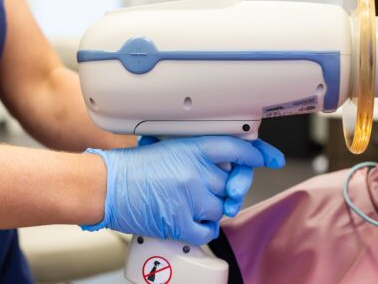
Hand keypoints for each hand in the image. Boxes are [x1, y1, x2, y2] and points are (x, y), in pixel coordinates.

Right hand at [81, 136, 283, 244]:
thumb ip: (198, 154)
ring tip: (185, 202)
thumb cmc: (132, 168)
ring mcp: (190, 197)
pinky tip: (189, 220)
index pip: (238, 148)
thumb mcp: (168, 147)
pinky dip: (203, 228)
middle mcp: (196, 171)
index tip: (270, 158)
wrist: (107, 185)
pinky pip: (209, 229)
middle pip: (230, 185)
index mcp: (192, 148)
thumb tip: (223, 164)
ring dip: (207, 208)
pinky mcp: (181, 222)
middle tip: (208, 189)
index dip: (258, 153)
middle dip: (222, 189)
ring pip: (220, 208)